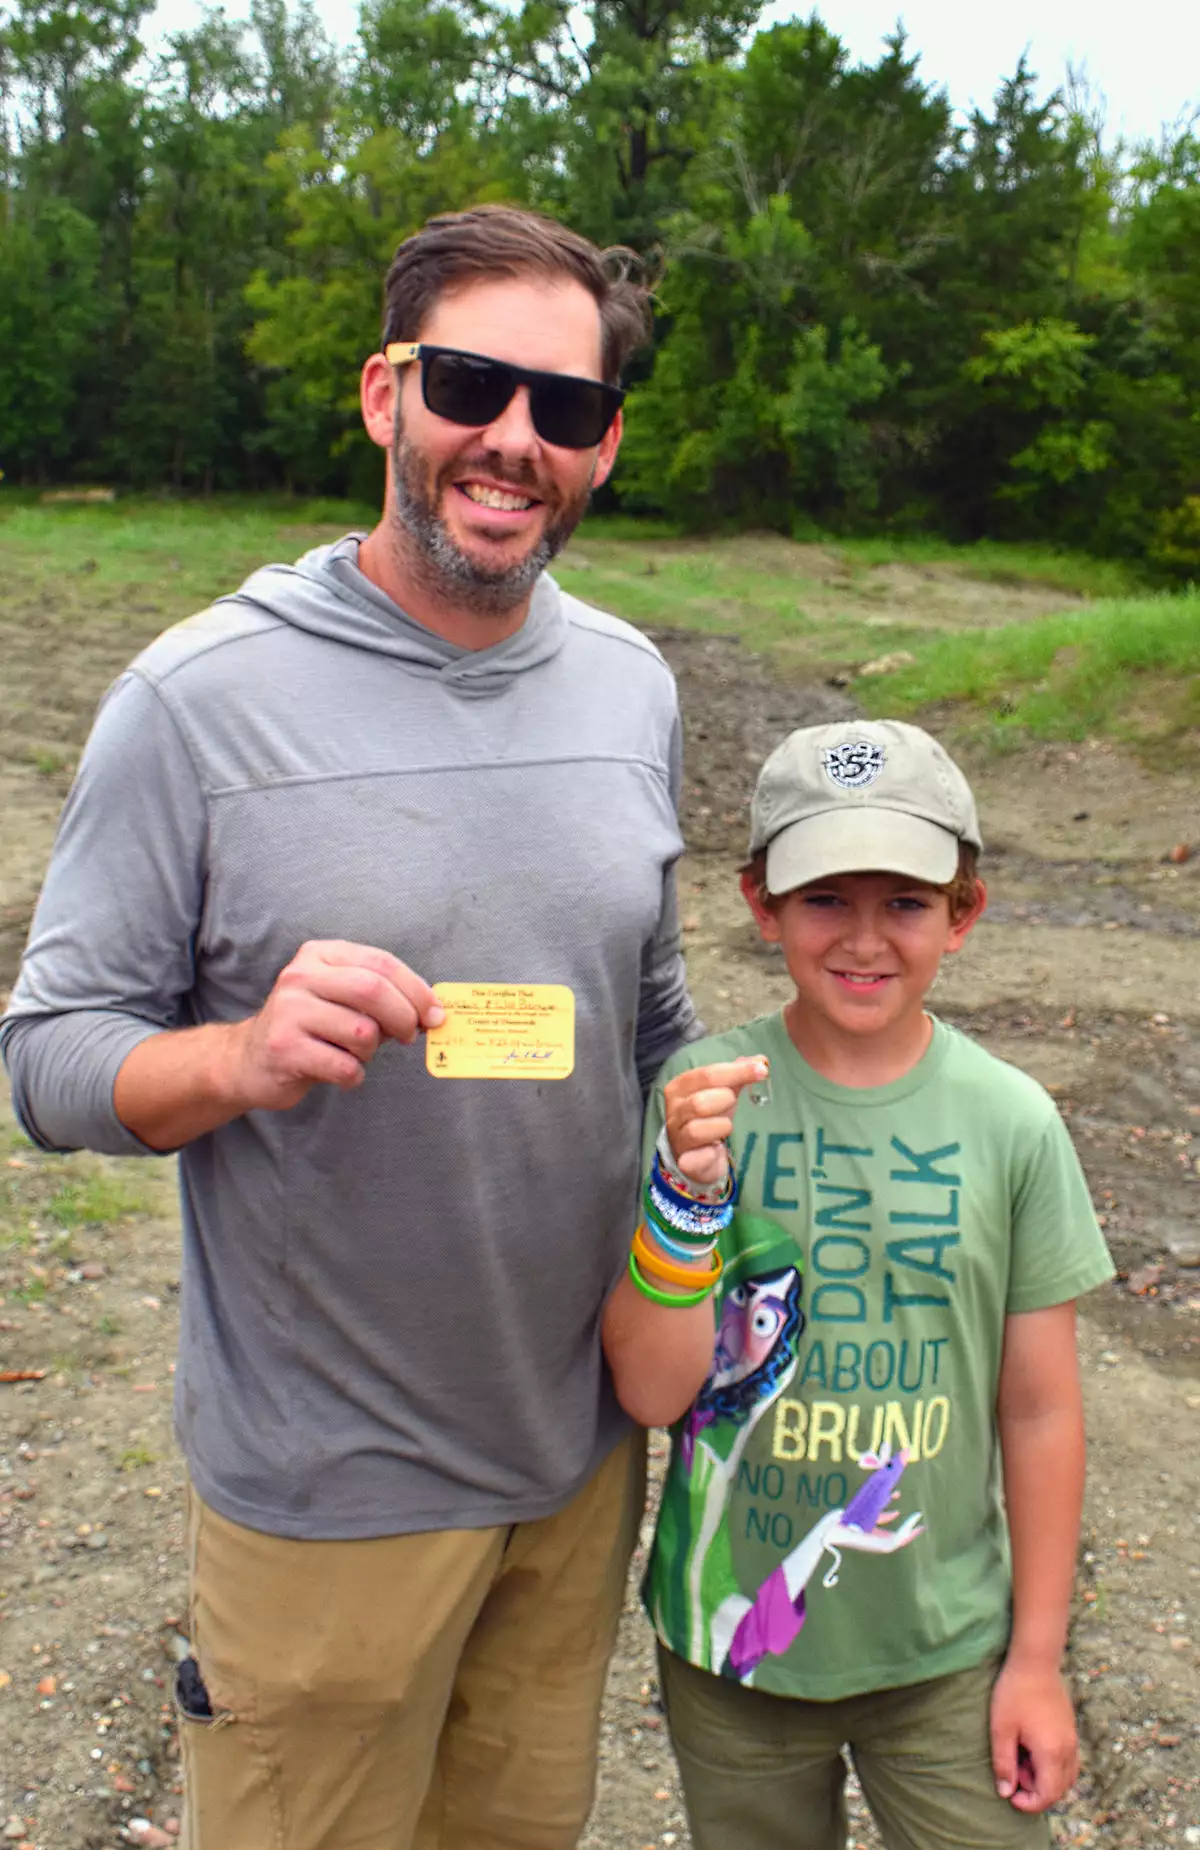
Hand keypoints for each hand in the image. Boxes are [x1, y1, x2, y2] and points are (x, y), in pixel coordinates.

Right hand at [224, 941, 444, 1110]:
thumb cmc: (311, 1028)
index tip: (435, 1014)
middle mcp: (300, 976)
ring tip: (354, 1053)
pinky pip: (345, 1066)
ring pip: (362, 1032)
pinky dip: (354, 1075)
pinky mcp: (284, 1048)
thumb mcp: (341, 998)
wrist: (250, 1060)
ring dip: (371, 1051)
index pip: (381, 963)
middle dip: (404, 1017)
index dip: (416, 990)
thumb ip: (381, 997)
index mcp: (320, 954)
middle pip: (373, 990)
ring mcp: (289, 1011)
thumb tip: (432, 1012)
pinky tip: (339, 1071)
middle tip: (409, 1036)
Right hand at [662, 1057, 768, 1185]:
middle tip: (732, 1103)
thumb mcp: (722, 1091)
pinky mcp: (685, 1162)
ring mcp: (677, 1137)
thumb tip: (761, 1060)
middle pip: (700, 1103)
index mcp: (680, 1088)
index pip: (706, 1075)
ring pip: (698, 1130)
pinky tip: (717, 1148)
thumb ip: (739, 1075)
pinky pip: (700, 1157)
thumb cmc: (709, 1116)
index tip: (762, 1070)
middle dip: (725, 1101)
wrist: (695, 1154)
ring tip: (725, 1127)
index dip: (736, 1072)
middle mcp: (674, 1112)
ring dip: (721, 1126)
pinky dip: (713, 1153)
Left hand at [990, 1659, 1078, 1812]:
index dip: (1029, 1803)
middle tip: (1013, 1770)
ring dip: (1044, 1778)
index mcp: (1052, 1753)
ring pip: (1065, 1776)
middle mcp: (1068, 1750)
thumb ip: (1004, 1764)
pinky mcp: (1070, 1730)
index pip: (1048, 1796)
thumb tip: (1005, 1792)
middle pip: (1059, 1789)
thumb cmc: (1014, 1693)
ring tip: (1020, 1757)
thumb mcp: (1001, 1730)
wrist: (1035, 1661)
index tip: (1009, 1795)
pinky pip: (1068, 1761)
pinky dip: (1051, 1765)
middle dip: (1035, 1790)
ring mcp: (1072, 1740)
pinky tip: (1030, 1747)